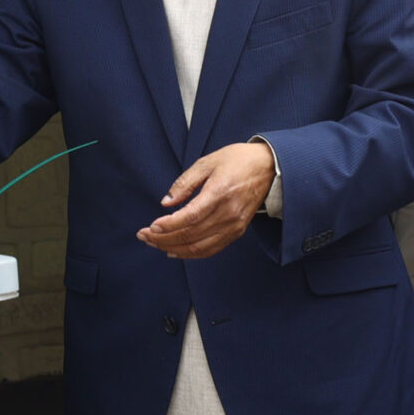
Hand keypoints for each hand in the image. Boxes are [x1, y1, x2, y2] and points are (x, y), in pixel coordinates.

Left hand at [137, 141, 275, 258]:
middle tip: (144, 236)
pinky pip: (211, 249)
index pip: (189, 217)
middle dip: (163, 238)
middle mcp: (228, 214)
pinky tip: (175, 251)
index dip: (168, 225)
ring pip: (198, 247)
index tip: (150, 227)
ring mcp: (234, 226)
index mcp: (219, 193)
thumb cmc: (238, 161)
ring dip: (173, 248)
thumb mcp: (207, 162)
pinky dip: (191, 253)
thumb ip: (185, 183)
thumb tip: (166, 203)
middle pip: (190, 235)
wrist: (269, 168)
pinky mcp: (237, 232)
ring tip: (154, 244)